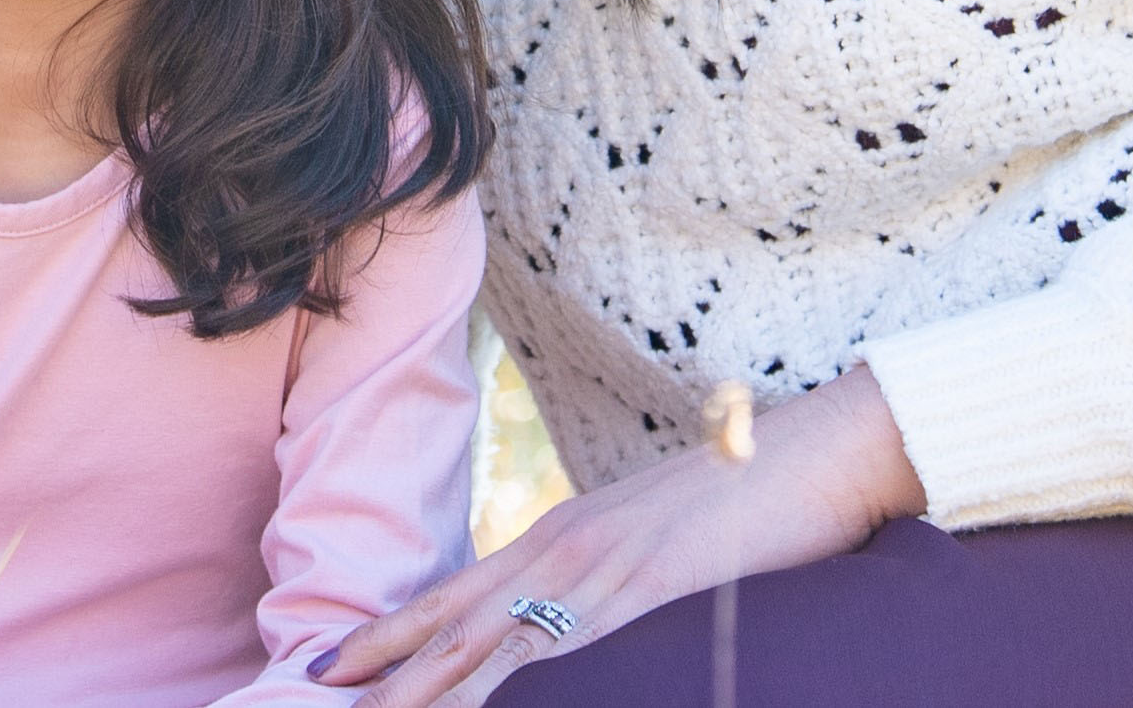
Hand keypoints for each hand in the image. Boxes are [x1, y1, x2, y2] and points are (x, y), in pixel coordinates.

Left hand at [319, 365, 925, 706]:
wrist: (824, 451)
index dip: (397, 627)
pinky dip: (492, 678)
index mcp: (570, 534)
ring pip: (483, 633)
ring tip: (356, 707)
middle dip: (380, 657)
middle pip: (452, 612)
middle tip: (307, 686)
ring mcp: (598, 565)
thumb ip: (619, 575)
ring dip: (416, 677)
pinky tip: (456, 699)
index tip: (338, 660)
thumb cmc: (759, 499)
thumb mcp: (668, 542)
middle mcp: (567, 544)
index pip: (464, 590)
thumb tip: (595, 609)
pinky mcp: (638, 587)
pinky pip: (551, 644)